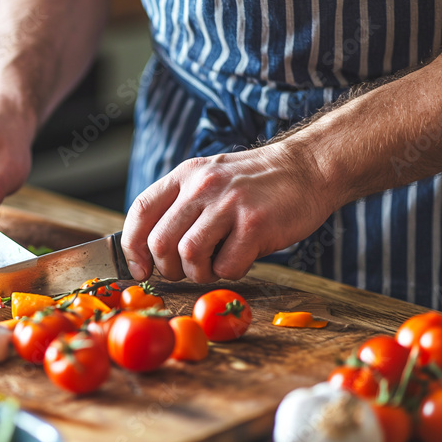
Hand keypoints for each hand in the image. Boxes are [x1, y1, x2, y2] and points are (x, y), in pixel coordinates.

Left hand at [121, 143, 338, 282]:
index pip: (141, 211)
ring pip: (189, 256)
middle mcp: (202, 186)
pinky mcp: (255, 224)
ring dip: (198, 273)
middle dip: (168, 269)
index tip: (138, 268)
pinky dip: (230, 272)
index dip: (132, 246)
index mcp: (185, 175)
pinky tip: (242, 257)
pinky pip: (227, 266)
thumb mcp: (210, 179)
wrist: (309, 168)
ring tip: (215, 265)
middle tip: (186, 270)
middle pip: (160, 242)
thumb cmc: (256, 184)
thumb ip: (181, 206)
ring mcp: (229, 204)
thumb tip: (150, 251)